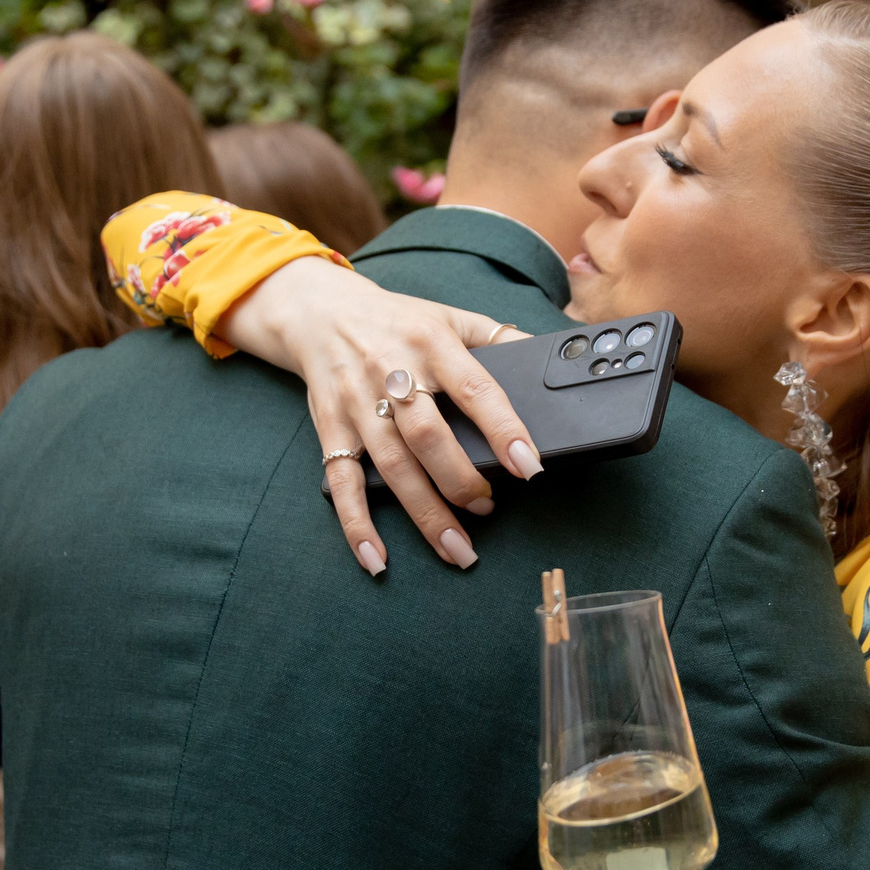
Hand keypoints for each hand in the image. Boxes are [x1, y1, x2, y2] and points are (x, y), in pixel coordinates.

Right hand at [216, 258, 541, 575]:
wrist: (321, 311)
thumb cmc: (398, 320)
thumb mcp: (450, 315)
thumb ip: (497, 337)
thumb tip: (548, 359)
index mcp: (432, 343)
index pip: (475, 390)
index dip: (504, 430)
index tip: (530, 467)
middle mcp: (392, 373)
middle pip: (428, 436)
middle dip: (461, 481)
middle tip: (488, 509)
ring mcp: (358, 404)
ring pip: (392, 466)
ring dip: (425, 513)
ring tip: (458, 549)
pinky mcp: (331, 429)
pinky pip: (343, 483)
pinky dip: (357, 525)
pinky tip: (377, 558)